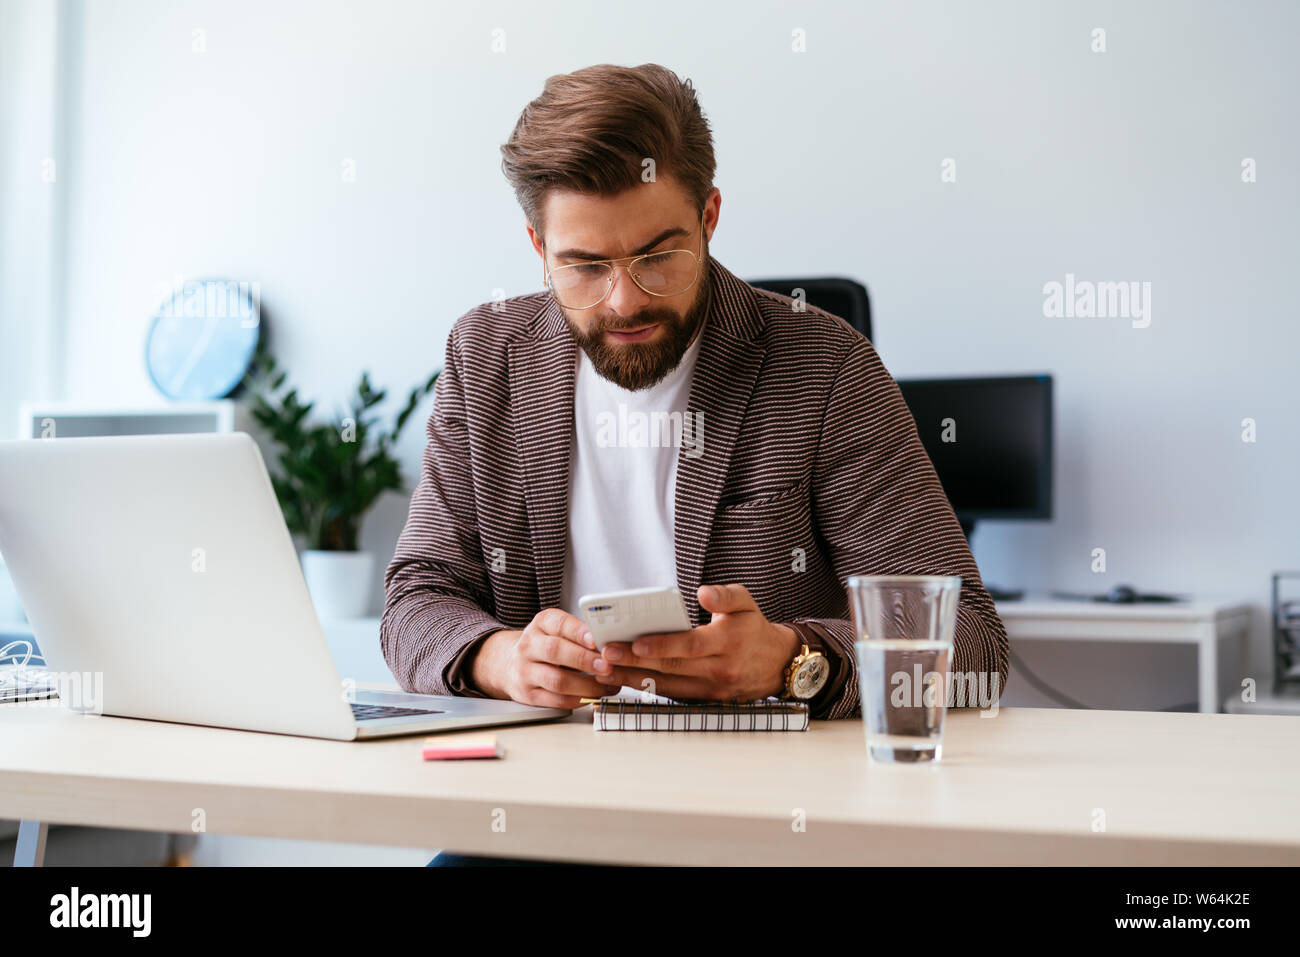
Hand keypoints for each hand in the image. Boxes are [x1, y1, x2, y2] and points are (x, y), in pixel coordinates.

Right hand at [471, 608, 616, 708]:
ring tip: (607, 684)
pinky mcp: (528, 695)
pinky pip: (556, 701)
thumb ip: (580, 634)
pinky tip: (594, 696)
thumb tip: (613, 643)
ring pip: (557, 680)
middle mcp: (529, 646)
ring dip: (587, 685)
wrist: (508, 664)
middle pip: (556, 651)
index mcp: (541, 624)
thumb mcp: (557, 630)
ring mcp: (526, 672)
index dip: (579, 632)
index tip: (597, 640)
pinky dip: (579, 699)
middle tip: (608, 666)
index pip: (560, 624)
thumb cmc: (544, 645)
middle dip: (585, 660)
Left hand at [598, 584, 800, 701]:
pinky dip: (647, 688)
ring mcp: (711, 689)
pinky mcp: (704, 699)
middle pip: (672, 668)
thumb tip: (703, 592)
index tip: (635, 642)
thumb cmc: (754, 629)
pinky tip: (624, 677)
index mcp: (728, 642)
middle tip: (606, 653)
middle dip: (635, 662)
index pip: (690, 646)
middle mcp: (719, 669)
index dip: (662, 645)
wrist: (777, 665)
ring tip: (605, 668)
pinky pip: (672, 694)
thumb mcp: (747, 603)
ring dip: (634, 678)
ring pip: (668, 686)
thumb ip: (725, 595)